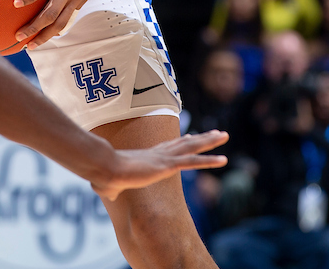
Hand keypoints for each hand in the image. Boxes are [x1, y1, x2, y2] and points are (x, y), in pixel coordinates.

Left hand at [13, 0, 119, 48]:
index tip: (15, 5)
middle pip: (51, 15)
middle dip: (34, 28)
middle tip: (18, 36)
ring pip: (60, 23)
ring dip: (45, 36)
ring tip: (29, 45)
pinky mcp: (82, 0)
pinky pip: (67, 17)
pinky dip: (56, 28)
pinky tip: (45, 35)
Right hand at [91, 130, 227, 201]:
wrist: (104, 168)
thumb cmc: (103, 175)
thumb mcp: (110, 183)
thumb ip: (112, 189)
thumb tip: (107, 196)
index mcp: (147, 156)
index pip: (168, 147)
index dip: (182, 141)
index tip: (193, 136)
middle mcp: (158, 153)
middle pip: (184, 142)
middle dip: (202, 137)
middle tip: (217, 132)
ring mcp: (164, 158)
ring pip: (192, 147)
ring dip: (210, 141)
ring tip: (225, 135)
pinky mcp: (167, 165)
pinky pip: (193, 162)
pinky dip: (209, 161)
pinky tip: (223, 160)